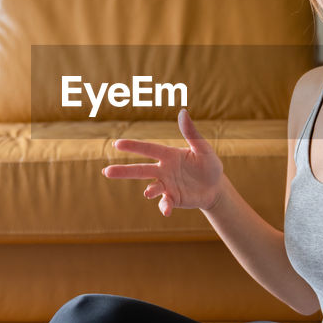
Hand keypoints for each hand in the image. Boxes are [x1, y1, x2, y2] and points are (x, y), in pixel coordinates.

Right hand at [102, 109, 223, 215]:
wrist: (216, 188)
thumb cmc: (209, 164)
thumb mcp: (203, 148)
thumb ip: (191, 133)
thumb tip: (183, 112)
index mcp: (169, 155)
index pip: (148, 149)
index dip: (134, 146)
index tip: (117, 144)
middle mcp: (164, 170)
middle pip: (141, 170)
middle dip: (124, 171)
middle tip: (106, 172)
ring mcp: (167, 185)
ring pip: (152, 187)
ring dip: (149, 190)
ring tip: (148, 193)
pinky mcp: (173, 199)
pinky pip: (165, 203)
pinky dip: (164, 207)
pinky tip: (167, 211)